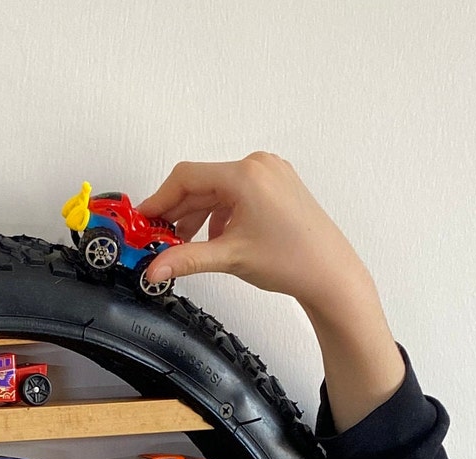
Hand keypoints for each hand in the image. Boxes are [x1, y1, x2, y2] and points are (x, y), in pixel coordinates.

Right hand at [139, 154, 403, 431]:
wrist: (330, 274)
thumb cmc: (293, 261)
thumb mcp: (229, 258)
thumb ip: (185, 260)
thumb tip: (154, 269)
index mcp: (245, 175)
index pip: (187, 177)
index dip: (159, 199)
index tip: (145, 220)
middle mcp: (258, 166)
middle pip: (202, 183)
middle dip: (179, 212)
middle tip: (160, 238)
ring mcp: (270, 173)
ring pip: (219, 190)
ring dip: (199, 215)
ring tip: (188, 245)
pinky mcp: (277, 185)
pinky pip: (237, 194)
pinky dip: (221, 214)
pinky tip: (217, 239)